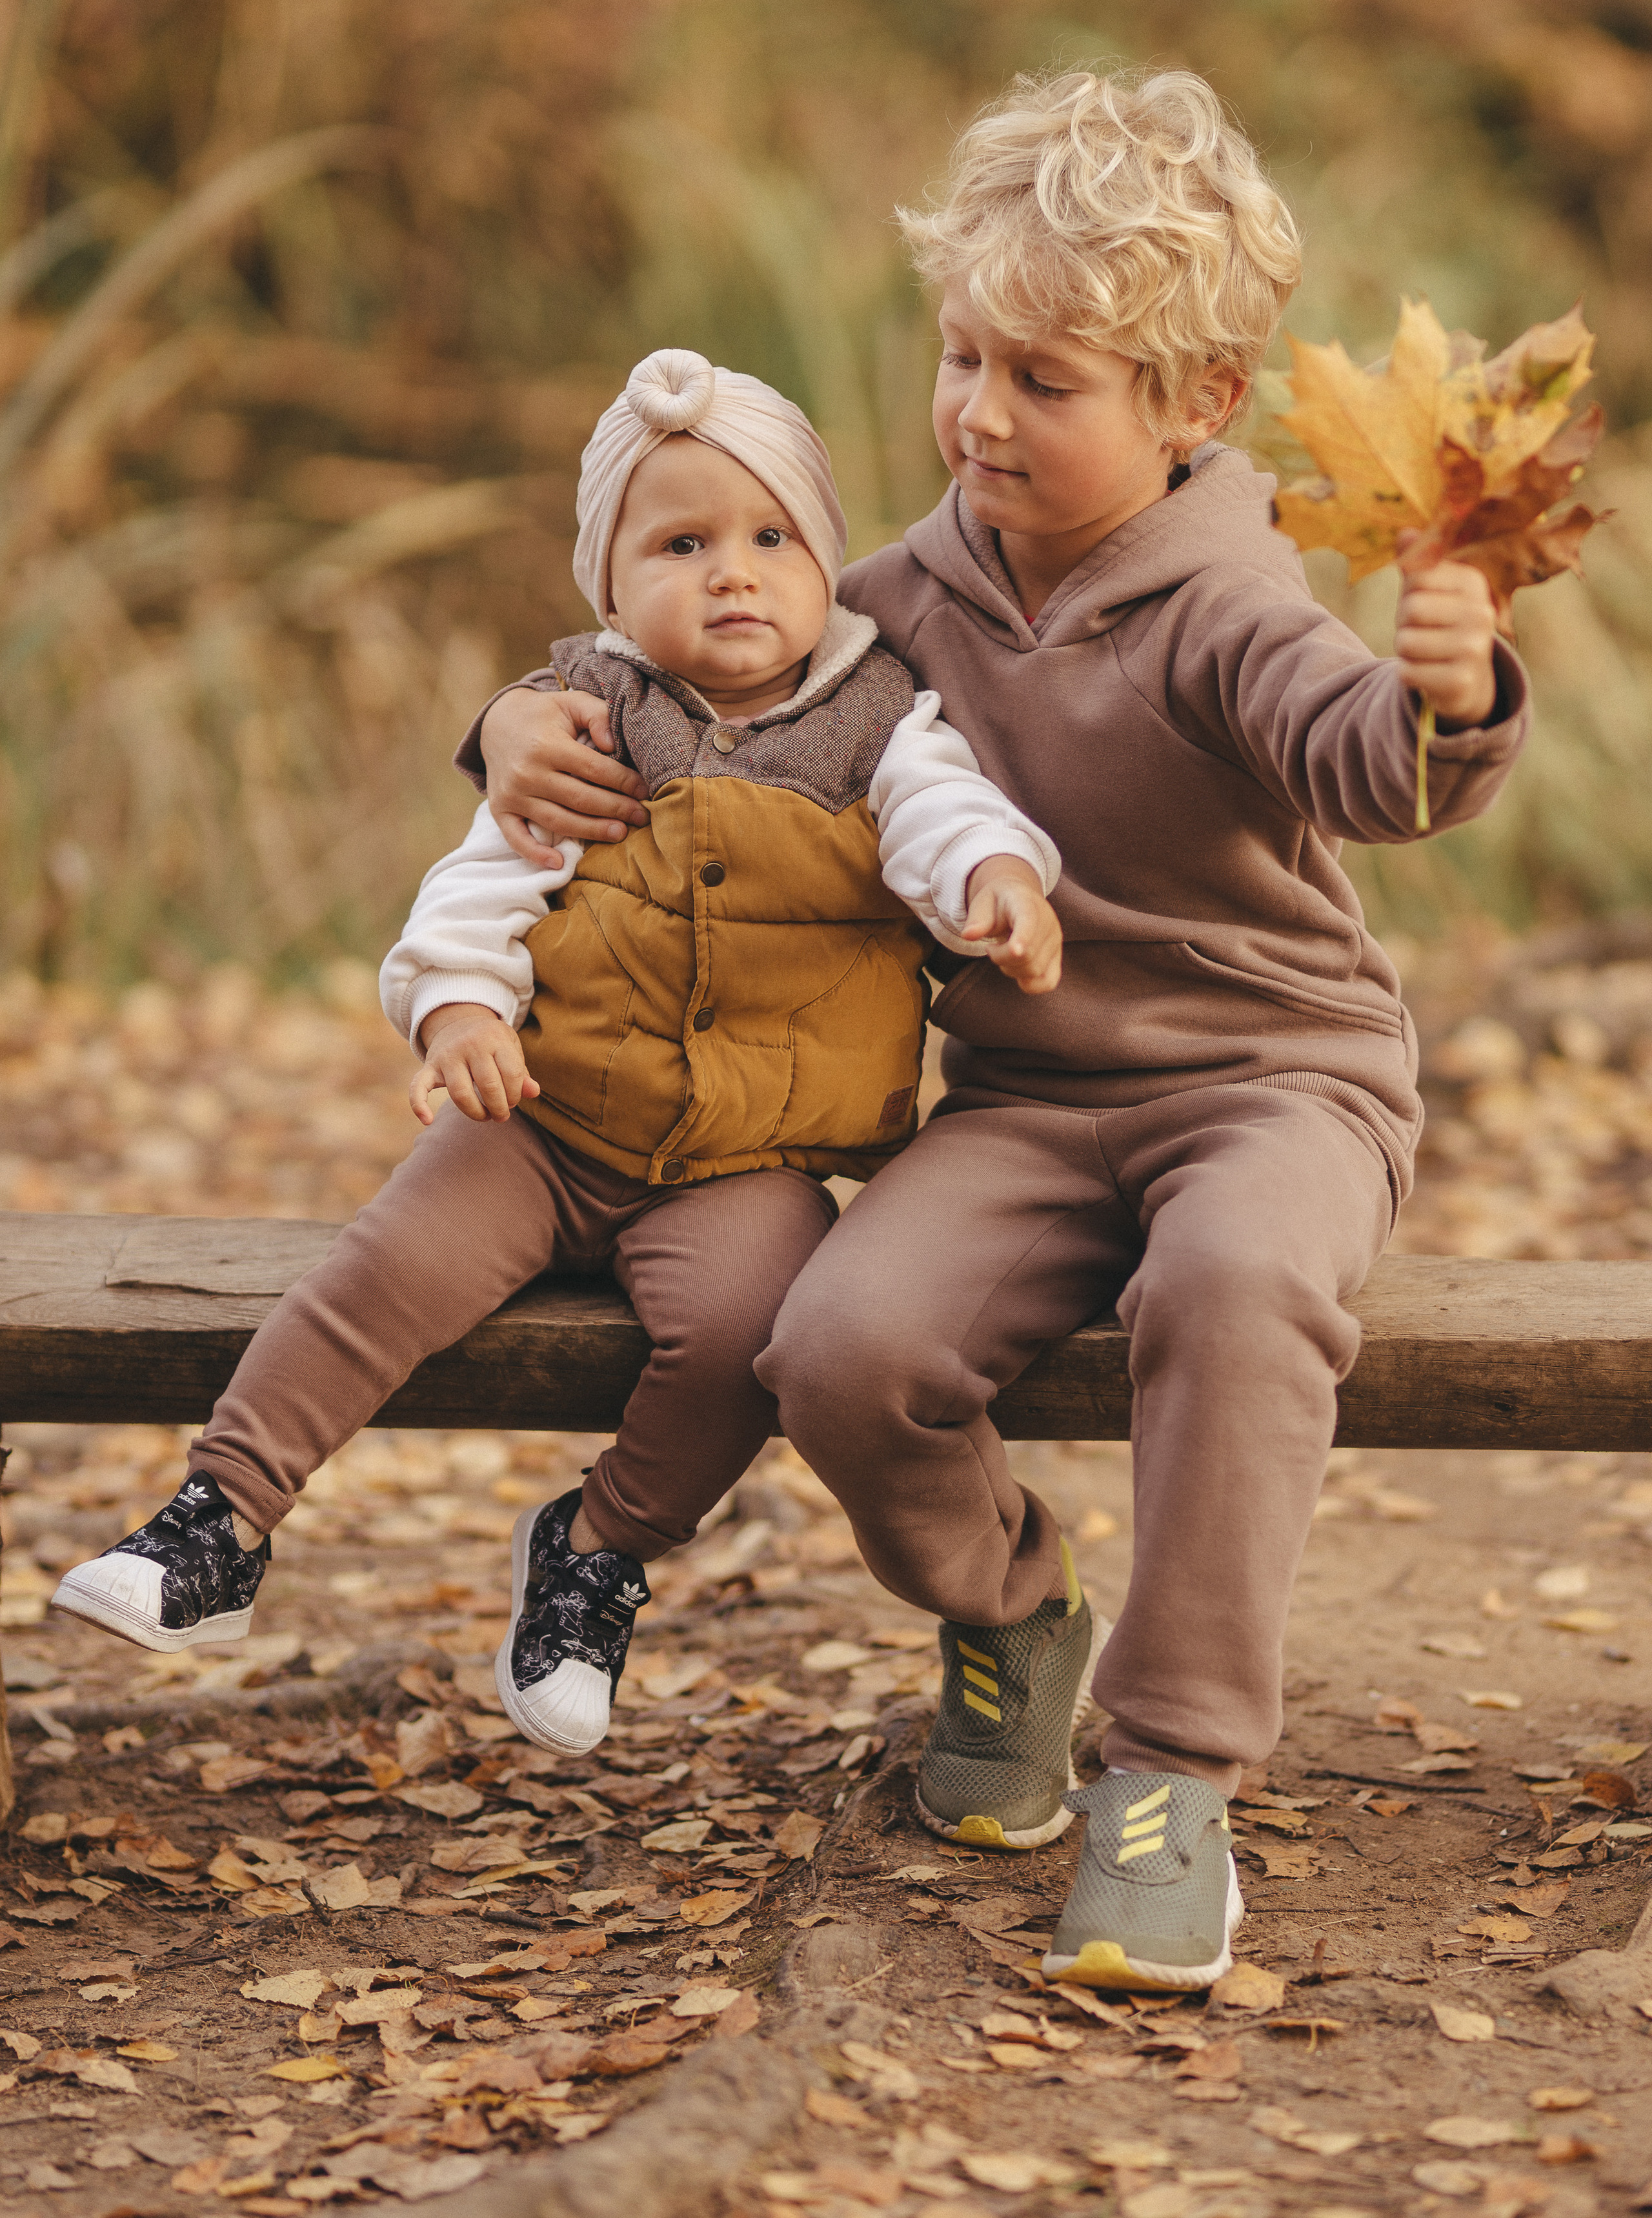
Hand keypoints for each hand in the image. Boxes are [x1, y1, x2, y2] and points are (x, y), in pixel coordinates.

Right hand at [410, 1004, 540, 1124]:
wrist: (457, 1022)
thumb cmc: (491, 1043)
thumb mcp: (510, 1048)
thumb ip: (522, 1072)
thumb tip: (533, 1092)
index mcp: (494, 1038)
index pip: (512, 1074)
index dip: (516, 1095)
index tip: (513, 1101)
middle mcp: (469, 1044)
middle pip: (488, 1086)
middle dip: (499, 1108)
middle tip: (501, 1114)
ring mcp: (447, 1055)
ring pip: (460, 1094)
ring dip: (475, 1113)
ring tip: (484, 1116)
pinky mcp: (429, 1065)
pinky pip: (419, 1086)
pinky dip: (418, 1104)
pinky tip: (427, 1120)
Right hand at [479, 686, 648, 865]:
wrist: (497, 723)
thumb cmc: (545, 715)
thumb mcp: (571, 702)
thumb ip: (597, 715)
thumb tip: (612, 745)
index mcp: (547, 745)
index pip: (594, 770)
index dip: (624, 782)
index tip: (645, 791)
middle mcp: (527, 772)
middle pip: (581, 799)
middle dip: (616, 810)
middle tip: (641, 817)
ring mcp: (512, 794)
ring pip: (558, 821)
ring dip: (591, 832)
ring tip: (619, 834)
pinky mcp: (500, 809)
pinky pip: (516, 838)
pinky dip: (535, 854)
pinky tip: (559, 864)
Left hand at [961, 856, 1062, 994]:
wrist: (1019, 899)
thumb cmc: (998, 903)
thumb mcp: (983, 903)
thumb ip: (977, 920)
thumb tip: (967, 935)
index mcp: (1026, 904)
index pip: (1028, 922)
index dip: (1023, 938)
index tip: (1015, 951)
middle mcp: (1048, 923)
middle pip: (1027, 955)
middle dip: (1001, 958)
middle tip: (992, 947)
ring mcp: (1055, 942)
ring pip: (1034, 971)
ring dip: (1011, 969)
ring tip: (1005, 952)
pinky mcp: (1056, 958)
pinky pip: (1047, 982)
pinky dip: (1029, 984)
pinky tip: (1018, 969)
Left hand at [1394, 552, 1496, 729]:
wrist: (1465, 681)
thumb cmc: (1440, 626)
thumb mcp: (1428, 592)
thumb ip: (1415, 565)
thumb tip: (1405, 533)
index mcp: (1473, 583)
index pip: (1416, 578)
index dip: (1408, 595)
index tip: (1427, 606)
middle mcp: (1481, 613)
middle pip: (1409, 609)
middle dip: (1404, 624)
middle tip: (1424, 634)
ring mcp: (1475, 648)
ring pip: (1405, 642)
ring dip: (1405, 652)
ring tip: (1427, 653)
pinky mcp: (1461, 680)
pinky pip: (1407, 672)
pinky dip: (1408, 675)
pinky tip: (1428, 673)